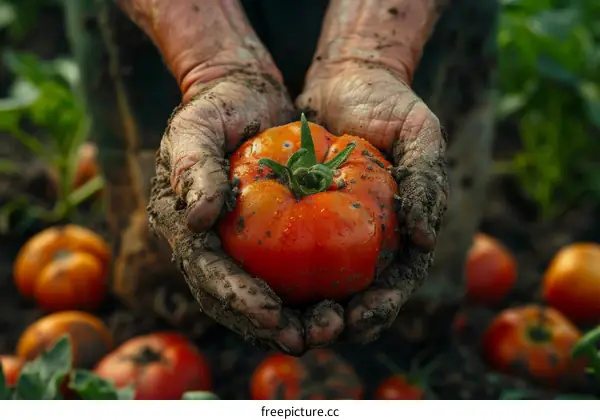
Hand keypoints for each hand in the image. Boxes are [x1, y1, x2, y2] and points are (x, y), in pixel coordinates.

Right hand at [148, 72, 312, 353]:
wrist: (240, 96)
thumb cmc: (216, 107)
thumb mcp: (196, 126)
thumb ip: (193, 167)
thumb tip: (198, 219)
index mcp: (182, 226)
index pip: (206, 273)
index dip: (236, 298)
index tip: (272, 315)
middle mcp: (206, 246)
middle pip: (231, 301)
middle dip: (265, 326)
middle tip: (305, 338)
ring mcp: (234, 247)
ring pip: (258, 299)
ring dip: (290, 322)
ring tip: (329, 328)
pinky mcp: (263, 241)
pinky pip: (282, 277)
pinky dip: (305, 297)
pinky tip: (338, 304)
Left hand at [296, 59, 448, 342]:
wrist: (347, 80)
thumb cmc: (389, 105)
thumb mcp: (419, 133)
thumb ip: (427, 181)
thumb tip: (426, 239)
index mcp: (402, 236)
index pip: (395, 287)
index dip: (379, 310)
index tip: (356, 320)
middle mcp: (369, 244)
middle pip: (355, 301)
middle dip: (336, 325)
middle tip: (311, 332)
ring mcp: (335, 236)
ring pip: (318, 290)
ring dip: (302, 314)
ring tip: (280, 326)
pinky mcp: (303, 222)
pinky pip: (287, 259)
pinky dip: (276, 279)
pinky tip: (256, 290)